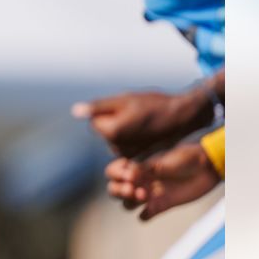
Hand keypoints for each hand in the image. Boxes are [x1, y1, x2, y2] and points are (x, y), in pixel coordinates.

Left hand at [72, 89, 210, 158]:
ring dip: (123, 131)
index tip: (126, 110)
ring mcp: (127, 155)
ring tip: (143, 123)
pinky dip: (132, 139)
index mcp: (112, 132)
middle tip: (136, 115)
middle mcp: (117, 148)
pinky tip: (147, 133)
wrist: (183, 118)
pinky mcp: (137, 159)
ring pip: (114, 139)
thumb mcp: (125, 100)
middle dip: (114, 122)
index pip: (94, 122)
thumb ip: (98, 107)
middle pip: (104, 132)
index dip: (108, 113)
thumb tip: (75, 111)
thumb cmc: (154, 105)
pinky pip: (125, 146)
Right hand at [105, 142, 220, 220]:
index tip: (129, 174)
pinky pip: (144, 216)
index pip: (113, 172)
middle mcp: (140, 181)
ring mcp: (149, 194)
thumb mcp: (165, 159)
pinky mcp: (161, 205)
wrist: (208, 167)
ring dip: (130, 202)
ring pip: (126, 204)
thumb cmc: (187, 157)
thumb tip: (129, 174)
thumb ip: (147, 168)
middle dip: (119, 191)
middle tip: (133, 190)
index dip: (116, 174)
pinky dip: (144, 215)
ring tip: (145, 197)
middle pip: (115, 190)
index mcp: (137, 167)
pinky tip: (151, 209)